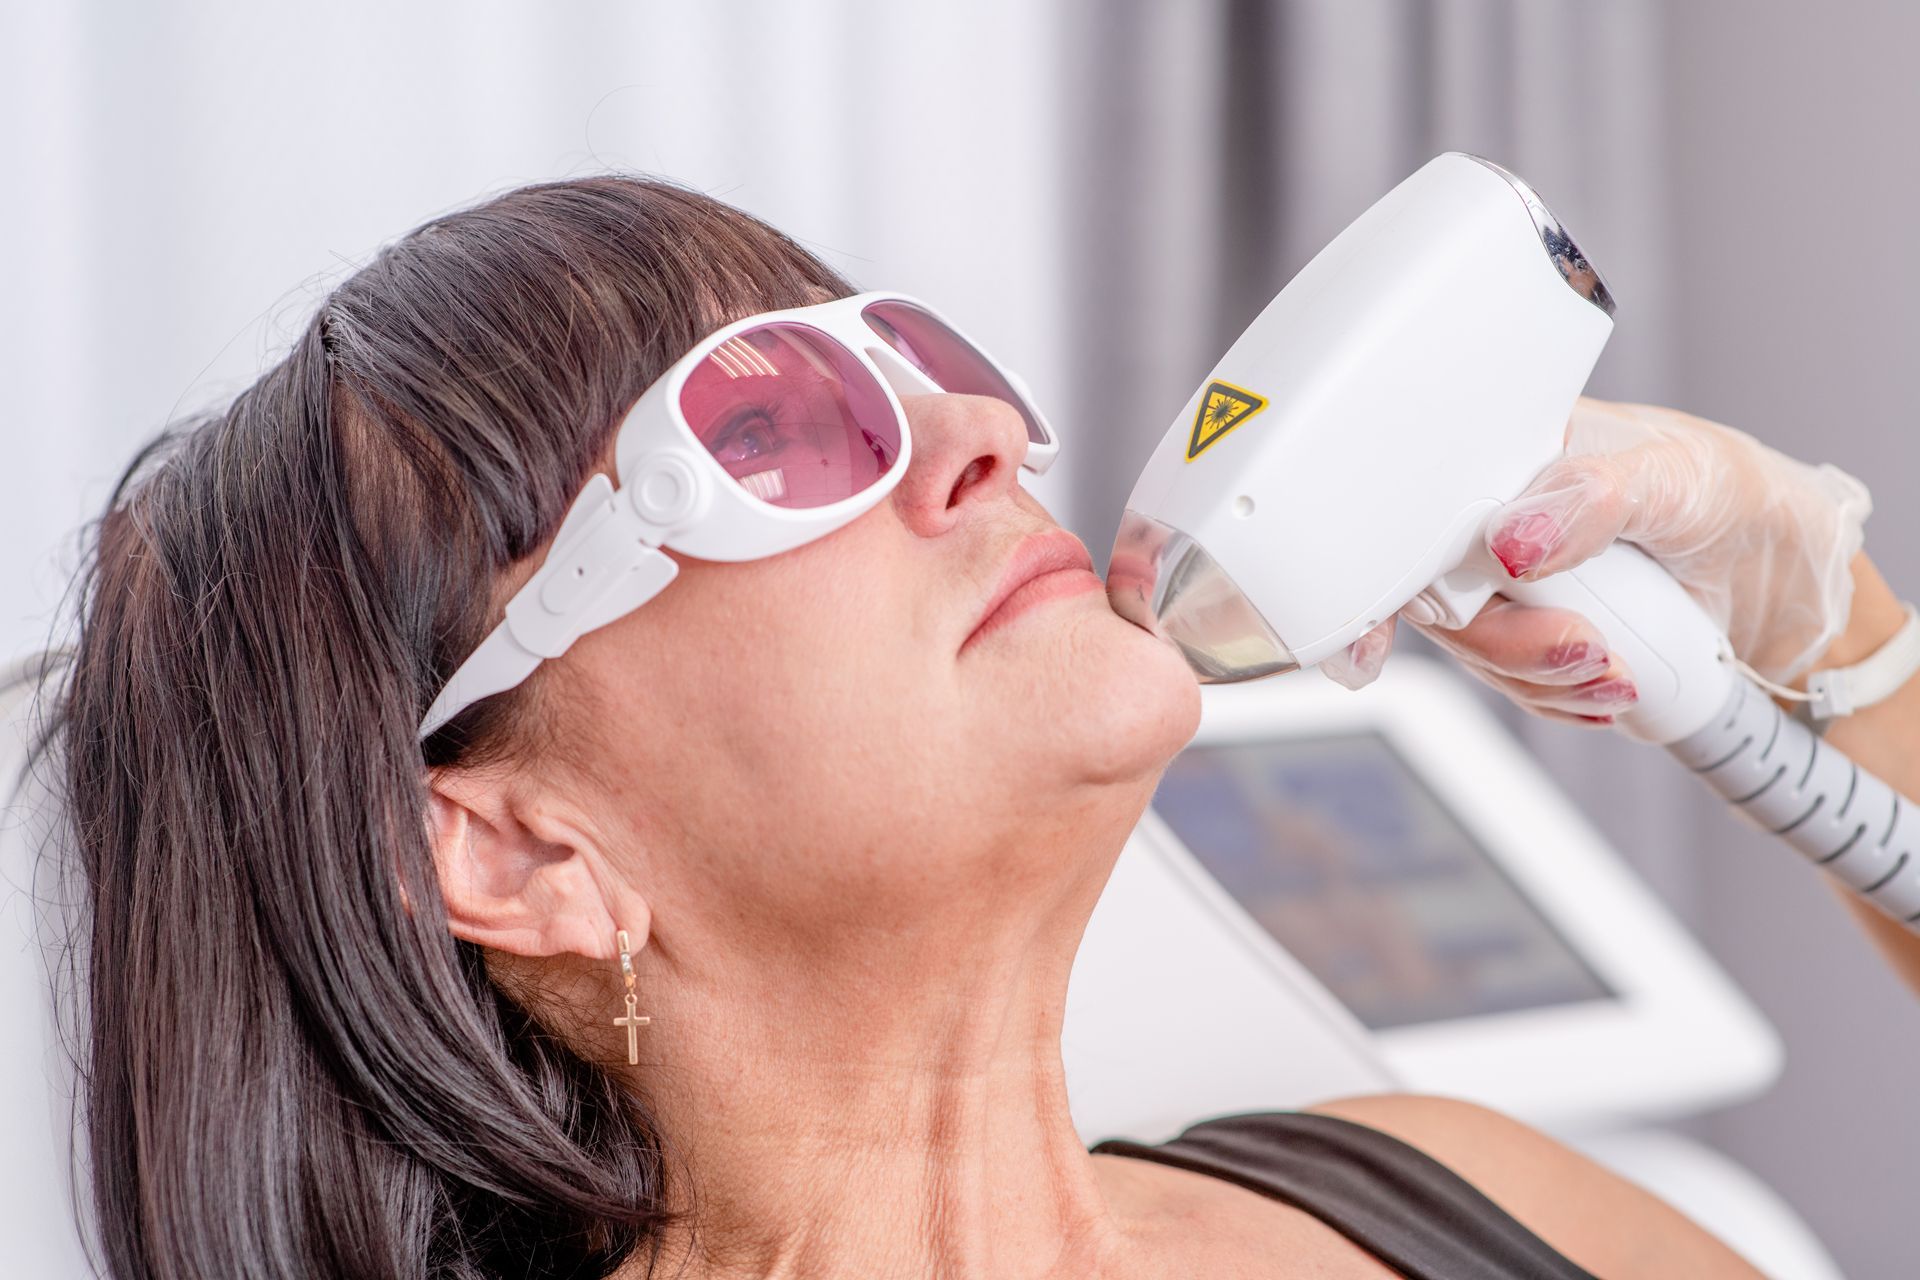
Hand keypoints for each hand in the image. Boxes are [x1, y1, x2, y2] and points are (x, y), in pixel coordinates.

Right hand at [1320, 398, 1872, 726]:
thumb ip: (1591, 500)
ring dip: (1546, 678)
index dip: (1380, 578)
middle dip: (1508, 644)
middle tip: (1586, 651)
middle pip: (1439, 598)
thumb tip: (1513, 538)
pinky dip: (1563, 698)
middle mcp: (1492, 516)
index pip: (1410, 512)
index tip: (1369, 641)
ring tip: (1624, 670)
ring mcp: (1510, 582)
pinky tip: (1615, 685)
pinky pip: (1517, 683)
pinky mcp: (1534, 635)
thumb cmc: (1733, 497)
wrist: (1786, 580)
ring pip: (1478, 651)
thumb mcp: (1675, 478)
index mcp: (1505, 454)